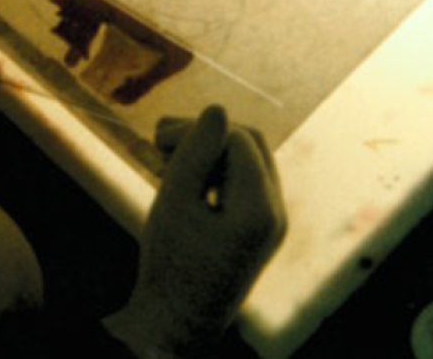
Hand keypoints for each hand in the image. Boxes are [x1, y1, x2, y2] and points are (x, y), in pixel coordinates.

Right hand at [104, 106, 286, 357]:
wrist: (177, 325)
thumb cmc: (169, 265)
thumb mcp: (174, 202)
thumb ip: (195, 152)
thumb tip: (217, 107)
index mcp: (259, 209)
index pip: (237, 140)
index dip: (197, 130)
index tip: (156, 138)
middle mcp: (275, 214)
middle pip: (250, 145)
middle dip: (207, 135)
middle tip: (159, 138)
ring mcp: (271, 224)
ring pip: (246, 162)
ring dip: (209, 152)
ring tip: (163, 155)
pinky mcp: (259, 232)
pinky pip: (243, 184)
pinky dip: (214, 173)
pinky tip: (180, 178)